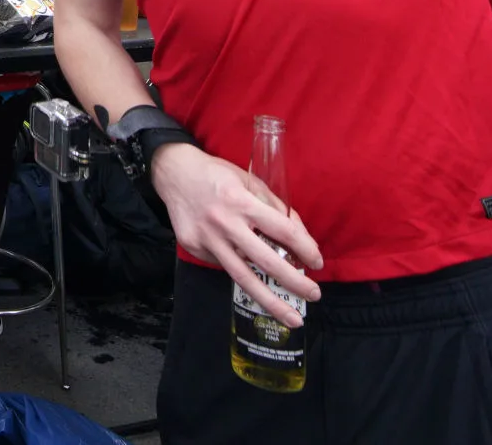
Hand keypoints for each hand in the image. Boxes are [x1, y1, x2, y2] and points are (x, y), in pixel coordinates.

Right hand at [151, 144, 322, 324]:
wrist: (174, 173)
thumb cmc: (217, 175)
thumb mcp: (250, 181)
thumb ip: (275, 207)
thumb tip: (299, 237)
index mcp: (242, 201)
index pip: (282, 230)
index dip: (304, 248)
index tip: (317, 262)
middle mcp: (225, 224)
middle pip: (265, 261)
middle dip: (294, 282)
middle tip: (314, 295)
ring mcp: (207, 240)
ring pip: (243, 278)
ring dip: (271, 301)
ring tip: (292, 318)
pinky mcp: (195, 249)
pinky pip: (225, 266)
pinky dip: (242, 272)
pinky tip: (250, 274)